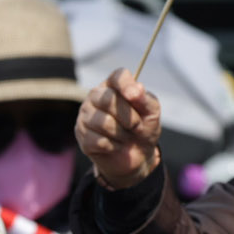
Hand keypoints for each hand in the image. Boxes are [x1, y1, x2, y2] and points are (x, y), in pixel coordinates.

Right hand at [77, 69, 161, 189]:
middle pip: (108, 99)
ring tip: (125, 137)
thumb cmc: (143, 129)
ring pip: (104, 122)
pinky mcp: (82, 135)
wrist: (137, 157)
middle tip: (137, 127)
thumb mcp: (151, 114)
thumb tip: (137, 88)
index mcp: (114, 86)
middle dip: (130, 118)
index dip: (126, 84)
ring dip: (122, 134)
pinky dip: (114, 146)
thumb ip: (146, 100)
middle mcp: (96, 96)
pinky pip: (100, 141)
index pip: (118, 77)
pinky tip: (115, 145)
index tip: (135, 96)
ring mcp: (86, 115)